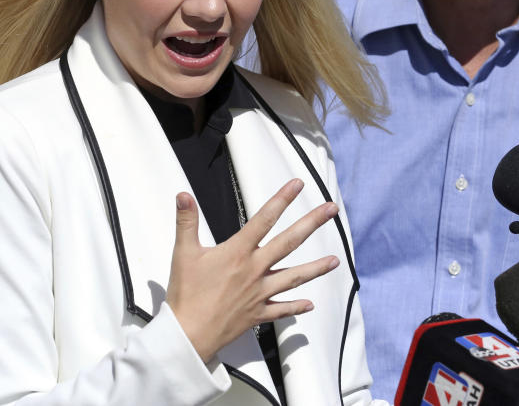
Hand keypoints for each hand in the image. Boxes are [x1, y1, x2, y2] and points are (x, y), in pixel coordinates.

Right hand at [165, 178, 339, 363]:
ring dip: (316, 268)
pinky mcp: (258, 313)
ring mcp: (259, 292)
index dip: (282, 199)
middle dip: (311, 223)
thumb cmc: (186, 294)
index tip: (297, 185)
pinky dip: (296, 307)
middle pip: (289, 242)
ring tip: (335, 261)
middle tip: (331, 210)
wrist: (188, 334)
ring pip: (294, 276)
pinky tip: (309, 304)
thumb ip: (187, 222)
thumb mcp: (183, 253)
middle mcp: (254, 270)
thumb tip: (184, 196)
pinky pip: (281, 309)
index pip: (264, 219)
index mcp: (238, 252)